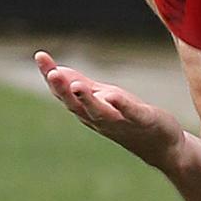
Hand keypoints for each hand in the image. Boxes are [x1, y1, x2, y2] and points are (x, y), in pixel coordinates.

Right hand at [34, 51, 184, 169]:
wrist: (160, 145)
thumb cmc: (127, 118)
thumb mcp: (102, 98)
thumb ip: (81, 86)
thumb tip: (55, 70)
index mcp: (88, 110)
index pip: (65, 92)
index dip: (51, 75)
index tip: (40, 55)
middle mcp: (99, 118)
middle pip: (76, 104)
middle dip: (63, 89)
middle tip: (52, 73)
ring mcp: (120, 121)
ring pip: (99, 111)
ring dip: (87, 99)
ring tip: (77, 85)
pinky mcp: (142, 121)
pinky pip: (130, 113)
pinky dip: (121, 106)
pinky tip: (114, 95)